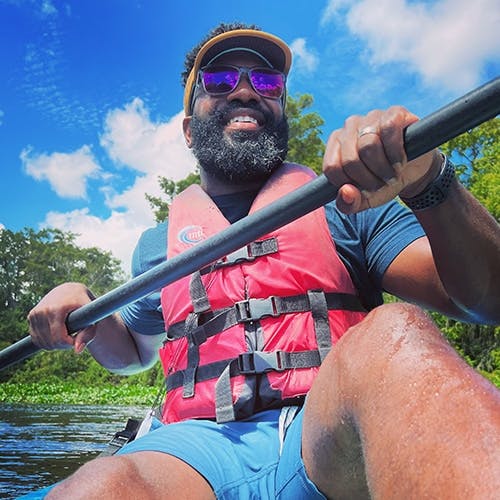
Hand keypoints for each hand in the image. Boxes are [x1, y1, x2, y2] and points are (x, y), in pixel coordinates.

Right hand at [28, 282, 96, 353]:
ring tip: (66, 335)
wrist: (70, 290)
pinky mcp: (30, 317)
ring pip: (42, 342)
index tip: (77, 338)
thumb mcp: (91, 316)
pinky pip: (36, 339)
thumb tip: (77, 351)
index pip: (59, 338)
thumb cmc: (83, 304)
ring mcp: (34, 314)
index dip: (69, 343)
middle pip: (50, 342)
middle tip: (73, 337)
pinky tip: (57, 334)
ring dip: (55, 344)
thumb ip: (88, 333)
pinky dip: (46, 341)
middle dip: (63, 345)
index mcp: (56, 309)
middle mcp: (42, 311)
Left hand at [323, 106, 441, 213]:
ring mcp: (371, 117)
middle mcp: (349, 126)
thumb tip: (346, 192)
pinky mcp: (394, 113)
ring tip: (392, 174)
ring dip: (383, 168)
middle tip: (382, 183)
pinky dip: (396, 153)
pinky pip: (389, 131)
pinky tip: (401, 160)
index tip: (364, 189)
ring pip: (368, 146)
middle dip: (369, 179)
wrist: (412, 171)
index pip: (332, 167)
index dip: (349, 185)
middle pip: (350, 160)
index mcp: (336, 144)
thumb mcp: (364, 199)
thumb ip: (348, 203)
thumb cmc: (383, 182)